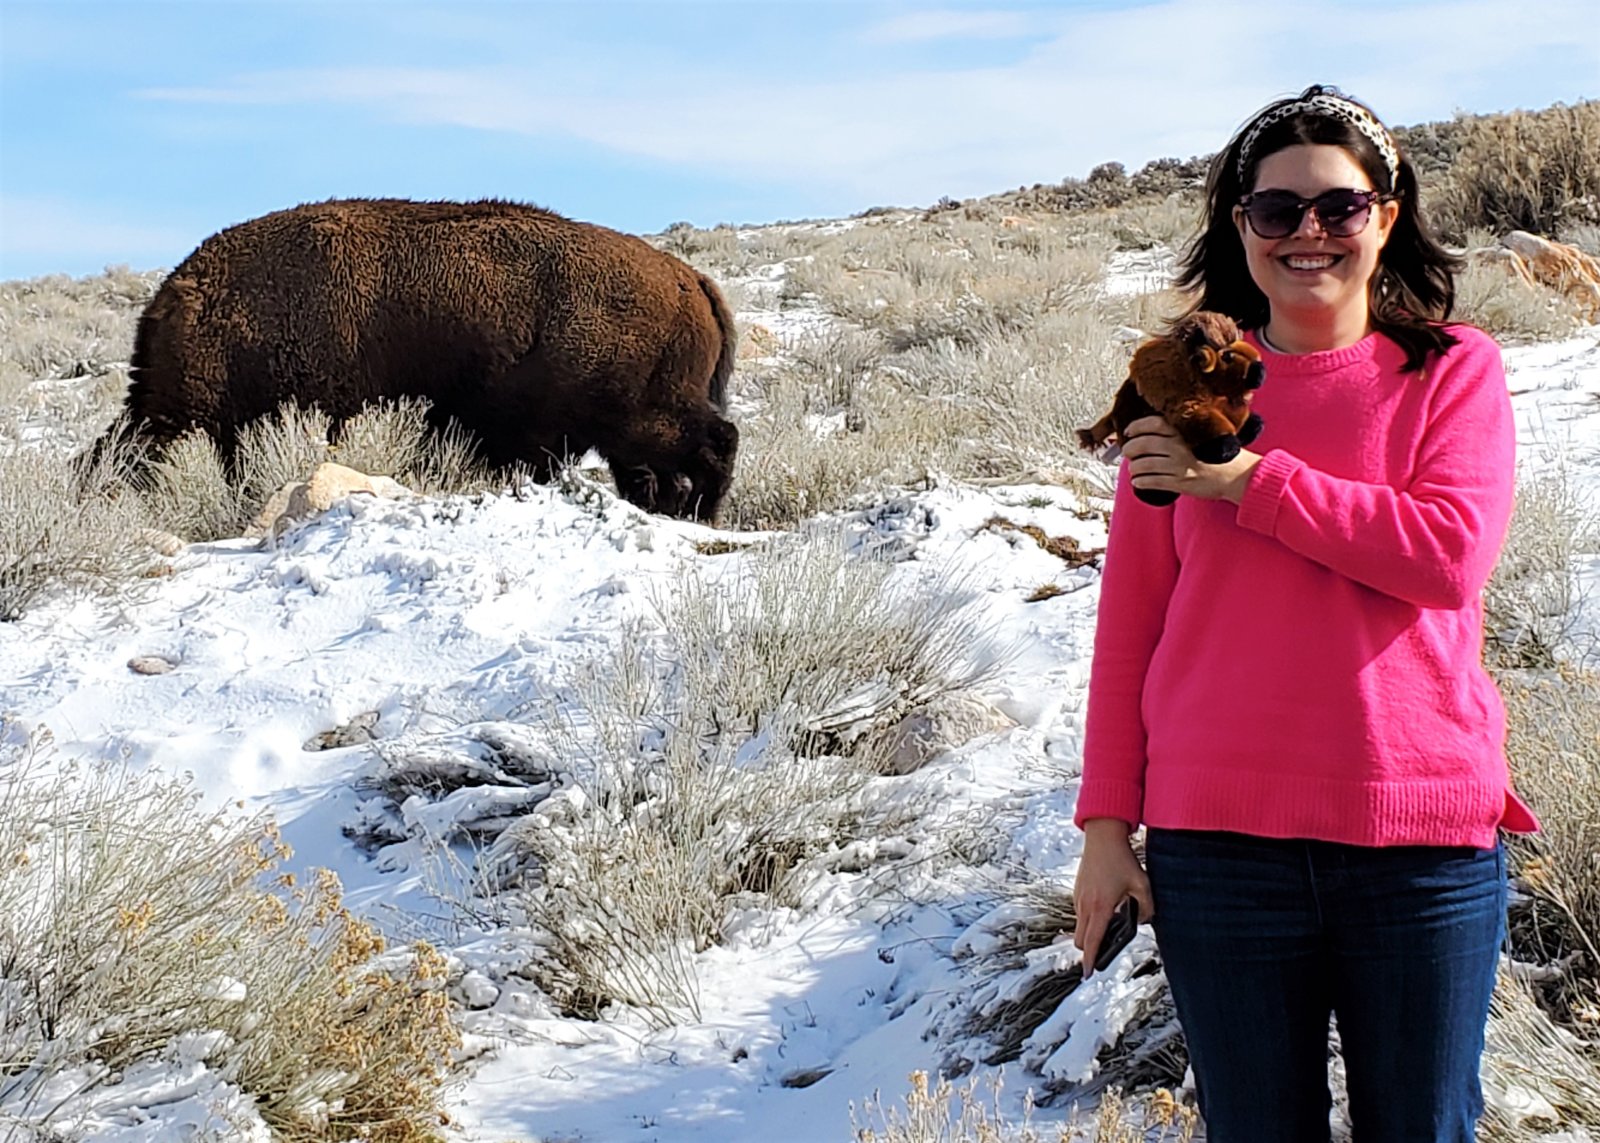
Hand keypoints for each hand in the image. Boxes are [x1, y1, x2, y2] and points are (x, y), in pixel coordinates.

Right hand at [1072, 818, 1154, 978]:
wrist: (1102, 837)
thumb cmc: (1121, 859)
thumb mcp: (1142, 884)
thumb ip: (1146, 908)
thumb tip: (1143, 920)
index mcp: (1101, 907)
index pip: (1092, 942)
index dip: (1090, 960)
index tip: (1088, 973)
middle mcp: (1085, 904)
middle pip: (1080, 940)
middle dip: (1088, 949)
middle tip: (1102, 952)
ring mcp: (1078, 897)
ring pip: (1078, 927)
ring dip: (1088, 933)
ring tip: (1106, 928)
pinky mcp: (1077, 890)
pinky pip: (1079, 913)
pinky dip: (1087, 919)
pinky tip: (1103, 909)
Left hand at [1121, 416, 1260, 503]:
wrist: (1239, 475)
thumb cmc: (1222, 454)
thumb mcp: (1205, 433)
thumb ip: (1184, 430)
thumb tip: (1157, 430)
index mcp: (1185, 430)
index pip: (1152, 424)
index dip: (1136, 427)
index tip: (1129, 431)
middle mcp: (1179, 446)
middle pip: (1142, 444)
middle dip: (1130, 449)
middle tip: (1128, 452)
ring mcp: (1179, 465)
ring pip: (1143, 464)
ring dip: (1134, 467)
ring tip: (1134, 468)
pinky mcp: (1180, 482)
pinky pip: (1152, 481)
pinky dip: (1140, 481)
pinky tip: (1138, 481)